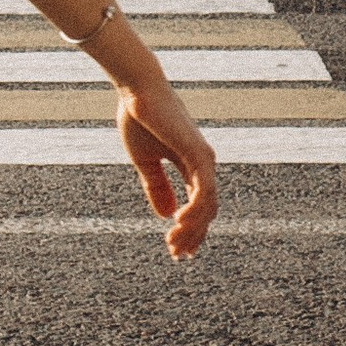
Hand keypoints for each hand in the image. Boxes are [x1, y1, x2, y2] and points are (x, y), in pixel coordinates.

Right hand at [116, 74, 217, 262]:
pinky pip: (203, 192)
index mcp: (191, 165)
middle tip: (177, 254)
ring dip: (192, 228)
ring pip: (207, 206)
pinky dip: (195, 210)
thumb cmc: (139, 119)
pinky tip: (179, 223)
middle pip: (206, 210)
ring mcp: (204, 160)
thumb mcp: (144, 161)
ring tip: (174, 244)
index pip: (199, 204)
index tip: (177, 249)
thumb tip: (166, 215)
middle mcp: (203, 164)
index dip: (190, 228)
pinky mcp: (199, 156)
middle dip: (192, 235)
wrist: (137, 91)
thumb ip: (157, 186)